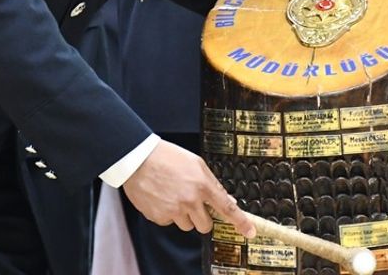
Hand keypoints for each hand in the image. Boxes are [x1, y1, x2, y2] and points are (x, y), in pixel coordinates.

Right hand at [122, 141, 255, 236]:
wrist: (137, 158)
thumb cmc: (167, 157)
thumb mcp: (195, 163)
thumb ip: (212, 183)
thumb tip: (227, 199)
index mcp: (202, 185)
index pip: (227, 208)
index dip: (240, 222)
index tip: (249, 231)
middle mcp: (189, 200)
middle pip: (205, 225)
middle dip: (202, 218)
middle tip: (193, 204)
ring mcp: (173, 210)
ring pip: (187, 225)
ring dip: (184, 216)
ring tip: (173, 196)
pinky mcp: (158, 216)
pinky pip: (169, 222)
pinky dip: (167, 214)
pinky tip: (161, 198)